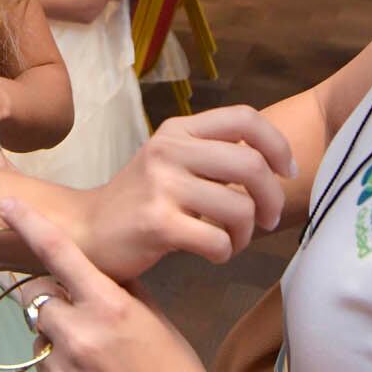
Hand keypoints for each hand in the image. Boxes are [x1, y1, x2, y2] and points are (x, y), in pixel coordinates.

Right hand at [0, 105, 295, 285]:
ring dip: (247, 233)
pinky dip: (225, 252)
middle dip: (272, 198)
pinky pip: (218, 240)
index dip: (276, 145)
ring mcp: (161, 185)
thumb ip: (212, 155)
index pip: (245, 118)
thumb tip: (273, 162)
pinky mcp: (156, 223)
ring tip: (231, 240)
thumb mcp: (171, 163)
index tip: (286, 172)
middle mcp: (168, 149)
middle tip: (268, 219)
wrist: (85, 232)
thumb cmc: (139, 202)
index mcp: (177, 130)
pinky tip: (211, 253)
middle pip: (251, 163)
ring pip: (239, 207)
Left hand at [2, 197, 204, 371]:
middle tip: (75, 306)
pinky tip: (89, 367)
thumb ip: (119, 288)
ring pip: (39, 333)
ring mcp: (65, 363)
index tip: (8, 205)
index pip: (59, 253)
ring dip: (55, 334)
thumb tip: (95, 264)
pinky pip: (44, 363)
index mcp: (108, 304)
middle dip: (49, 295)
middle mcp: (80, 331)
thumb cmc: (170, 364)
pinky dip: (59, 361)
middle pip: (36, 295)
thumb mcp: (152, 317)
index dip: (30, 225)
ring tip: (93, 348)